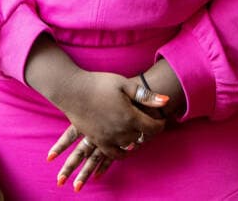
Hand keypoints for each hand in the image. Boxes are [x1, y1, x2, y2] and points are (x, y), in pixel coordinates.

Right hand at [46, 73, 168, 190]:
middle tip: (147, 120)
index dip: (160, 124)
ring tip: (135, 130)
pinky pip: (114, 154)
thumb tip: (166, 101)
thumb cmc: (97, 83)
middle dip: (147, 129)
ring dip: (135, 139)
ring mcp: (108, 138)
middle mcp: (121, 131)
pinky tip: (123, 145)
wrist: (71, 90)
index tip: (160, 118)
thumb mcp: (123, 84)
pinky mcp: (97, 140)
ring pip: (130, 145)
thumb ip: (145, 96)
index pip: (154, 128)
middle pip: (142, 136)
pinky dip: (122, 152)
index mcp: (130, 116)